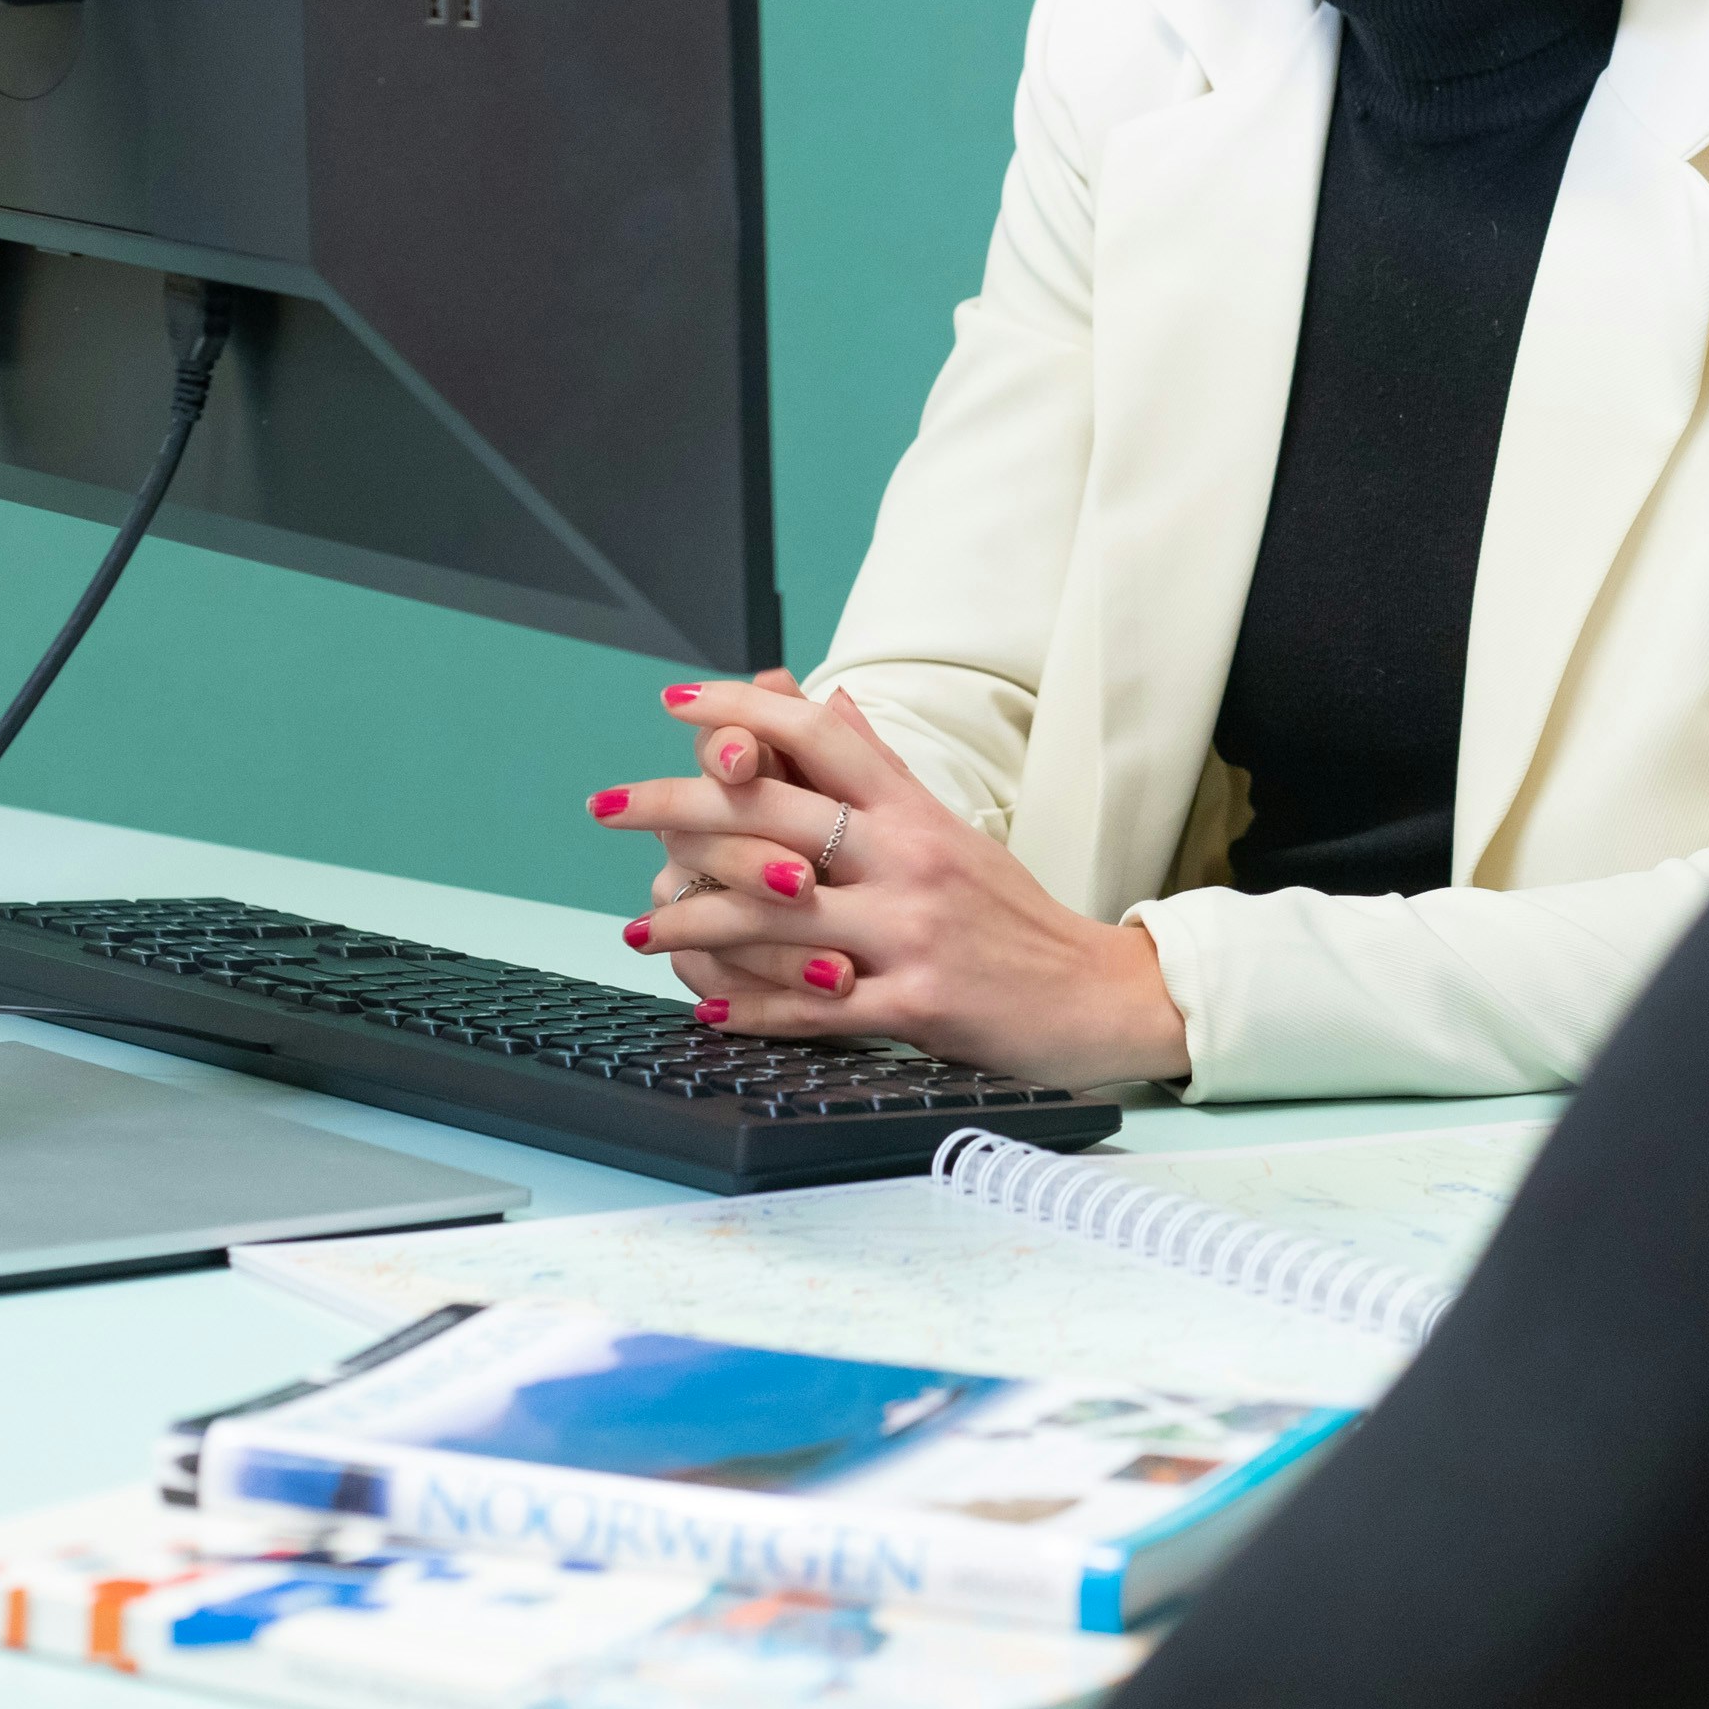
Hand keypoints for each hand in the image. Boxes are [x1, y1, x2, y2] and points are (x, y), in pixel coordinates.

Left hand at [587, 674, 1193, 1088]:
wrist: (1097, 997)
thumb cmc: (1012, 917)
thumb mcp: (953, 830)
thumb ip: (883, 771)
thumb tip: (826, 701)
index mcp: (917, 812)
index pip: (822, 735)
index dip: (745, 709)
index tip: (678, 702)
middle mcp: (911, 861)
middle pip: (773, 814)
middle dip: (675, 805)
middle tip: (610, 804)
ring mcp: (912, 934)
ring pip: (774, 914)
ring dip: (691, 920)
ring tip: (640, 926)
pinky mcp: (917, 1007)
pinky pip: (813, 1007)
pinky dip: (751, 1006)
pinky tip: (707, 1004)